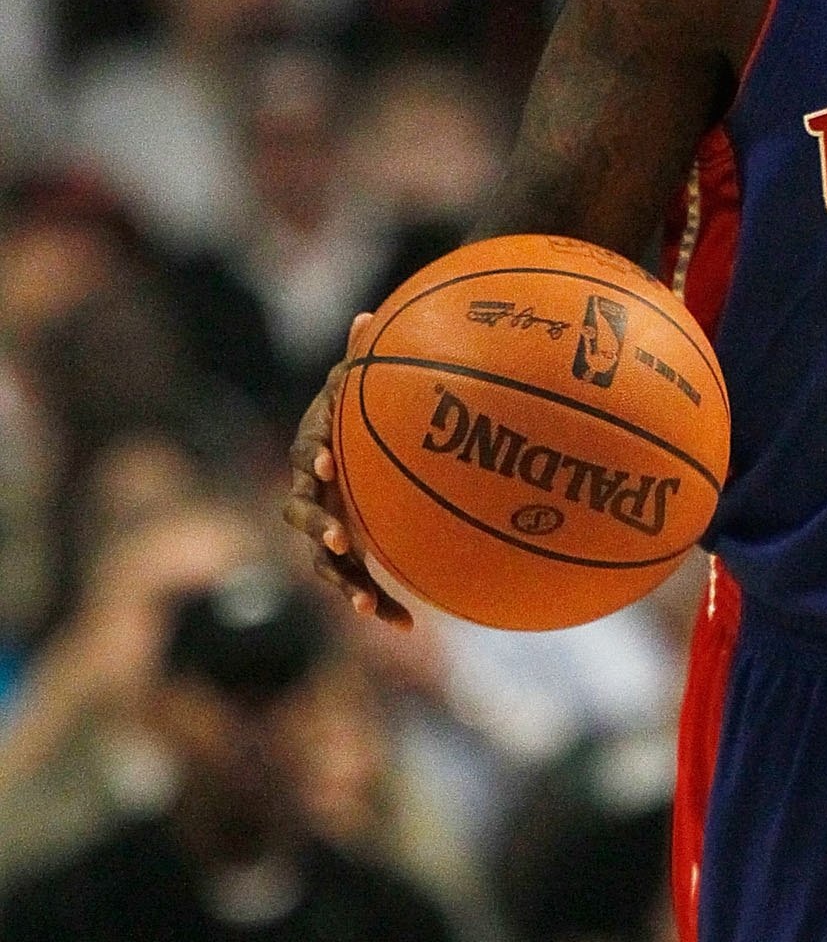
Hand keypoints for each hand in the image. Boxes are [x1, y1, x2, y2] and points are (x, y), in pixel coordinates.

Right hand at [282, 314, 411, 628]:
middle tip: (341, 538)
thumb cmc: (356, 418)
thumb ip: (362, 360)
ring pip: (324, 563)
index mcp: (315, 457)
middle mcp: (313, 497)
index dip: (313, 459)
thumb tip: (368, 316)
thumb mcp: (359, 388)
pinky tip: (408, 626)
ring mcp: (328, 531)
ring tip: (367, 605)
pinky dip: (380, 604)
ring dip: (345, 583)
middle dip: (320, 528)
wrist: (352, 460)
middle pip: (303, 516)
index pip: (305, 457)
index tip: (327, 462)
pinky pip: (360, 585)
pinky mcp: (350, 560)